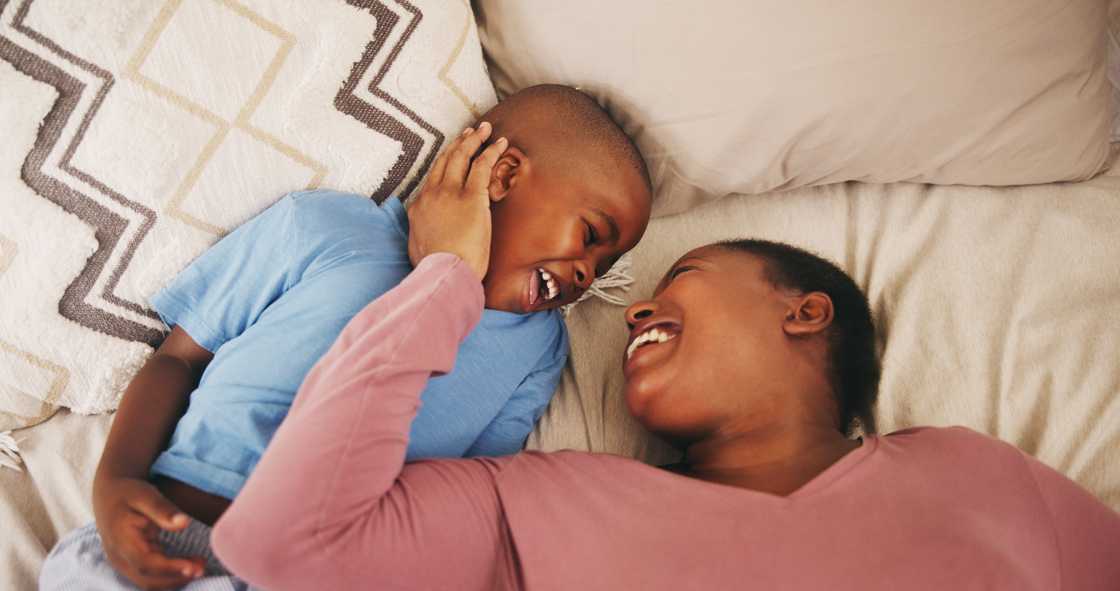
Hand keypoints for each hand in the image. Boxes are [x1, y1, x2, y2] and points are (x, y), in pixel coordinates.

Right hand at [92, 476, 204, 589]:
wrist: (108, 494)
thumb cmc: (128, 492)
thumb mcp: (146, 495)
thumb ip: (163, 510)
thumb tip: (184, 523)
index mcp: (121, 540)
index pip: (145, 562)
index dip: (169, 568)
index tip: (193, 566)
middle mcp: (118, 557)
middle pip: (146, 578)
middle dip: (176, 578)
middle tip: (202, 567)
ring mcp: (122, 563)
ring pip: (148, 581)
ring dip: (174, 579)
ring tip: (200, 566)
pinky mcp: (129, 564)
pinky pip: (149, 576)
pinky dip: (169, 575)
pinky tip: (189, 564)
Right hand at [407, 121, 508, 280]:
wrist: (444, 274)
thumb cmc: (435, 270)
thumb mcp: (419, 248)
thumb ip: (422, 233)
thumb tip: (426, 233)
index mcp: (419, 207)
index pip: (432, 177)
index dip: (444, 161)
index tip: (453, 152)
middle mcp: (432, 194)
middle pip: (445, 160)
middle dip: (459, 142)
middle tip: (470, 131)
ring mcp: (451, 193)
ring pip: (461, 156)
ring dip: (474, 139)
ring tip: (484, 129)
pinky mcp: (472, 197)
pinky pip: (482, 166)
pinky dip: (491, 151)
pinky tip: (501, 142)